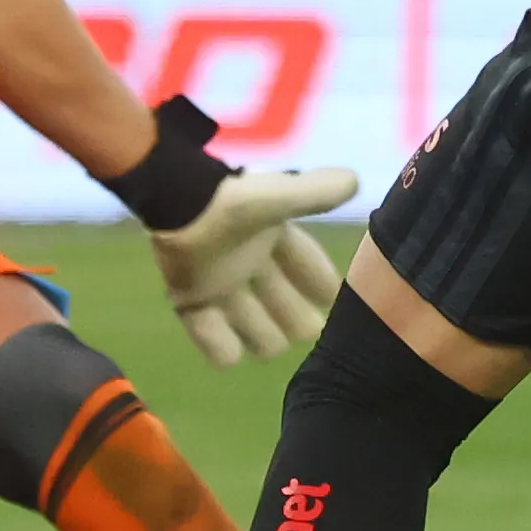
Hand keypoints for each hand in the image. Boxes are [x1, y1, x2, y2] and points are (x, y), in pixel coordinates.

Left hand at [150, 166, 360, 364]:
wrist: (175, 203)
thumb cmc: (230, 201)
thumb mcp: (277, 198)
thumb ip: (315, 194)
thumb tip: (355, 181)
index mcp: (275, 241)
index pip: (313, 276)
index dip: (322, 287)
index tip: (327, 294)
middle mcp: (253, 267)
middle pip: (291, 315)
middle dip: (296, 320)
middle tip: (297, 322)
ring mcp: (222, 288)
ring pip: (259, 334)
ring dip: (263, 337)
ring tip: (262, 333)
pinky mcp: (191, 301)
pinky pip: (215, 342)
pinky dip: (222, 349)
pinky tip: (230, 348)